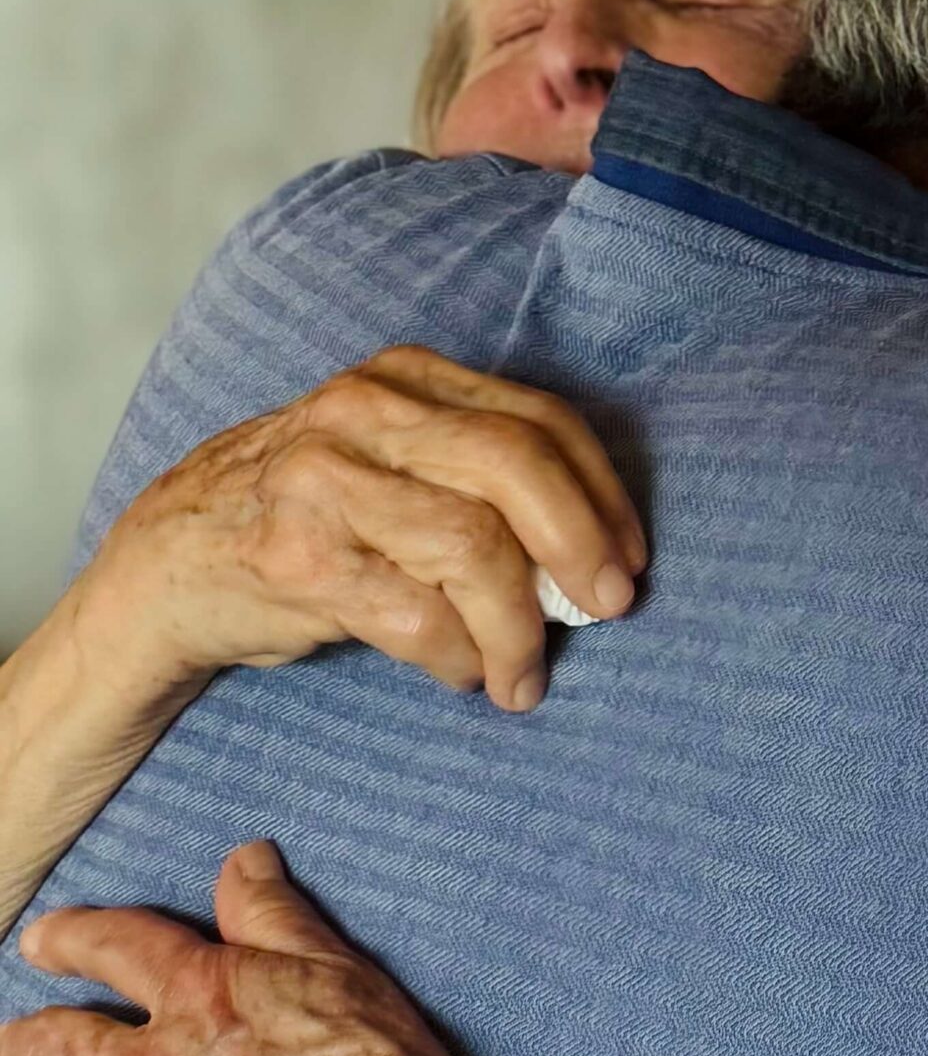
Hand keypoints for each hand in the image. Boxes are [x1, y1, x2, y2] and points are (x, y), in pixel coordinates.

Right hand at [84, 345, 647, 712]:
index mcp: (405, 380)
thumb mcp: (389, 459)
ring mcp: (322, 482)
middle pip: (515, 468)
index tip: (630, 559)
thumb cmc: (309, 516)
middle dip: (580, 547)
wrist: (169, 561)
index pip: (538, 422)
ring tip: (522, 676)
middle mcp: (363, 414)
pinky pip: (418, 616)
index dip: (602, 496)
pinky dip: (459, 657)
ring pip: (473, 548)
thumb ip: (475, 477)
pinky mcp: (297, 559)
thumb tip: (592, 554)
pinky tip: (462, 671)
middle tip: (609, 609)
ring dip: (517, 630)